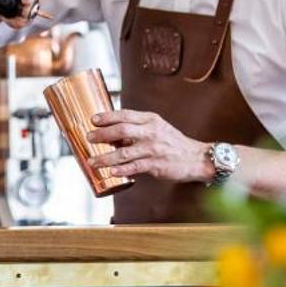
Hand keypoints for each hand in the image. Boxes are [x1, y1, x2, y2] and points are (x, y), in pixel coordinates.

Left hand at [89, 110, 211, 182]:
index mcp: (150, 120)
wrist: (197, 158)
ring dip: (106, 157)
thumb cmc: (172, 143)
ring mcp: (154, 149)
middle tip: (89, 137)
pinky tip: (112, 172)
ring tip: (92, 161)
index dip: (107, 117)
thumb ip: (136, 129)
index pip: (125, 115)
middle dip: (102, 134)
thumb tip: (110, 134)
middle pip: (122, 130)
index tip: (93, 120)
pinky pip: (136, 167)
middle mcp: (151, 132)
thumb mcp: (156, 128)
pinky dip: (122, 169)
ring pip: (125, 152)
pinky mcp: (157, 164)